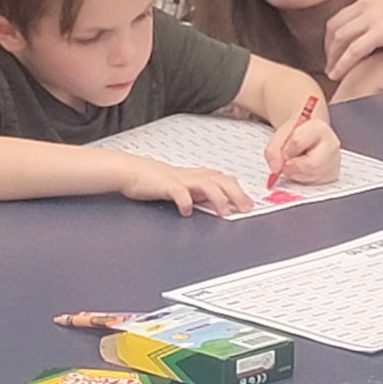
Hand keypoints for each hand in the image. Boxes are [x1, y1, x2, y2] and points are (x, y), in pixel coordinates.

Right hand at [113, 154, 252, 216]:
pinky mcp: (165, 185)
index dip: (240, 190)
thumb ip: (200, 193)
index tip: (250, 204)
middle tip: (245, 209)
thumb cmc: (156, 180)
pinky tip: (188, 211)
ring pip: (205, 184)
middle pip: (221, 179)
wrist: (131, 171)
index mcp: (197, 176)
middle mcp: (192, 176)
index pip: (224, 179)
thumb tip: (220, 203)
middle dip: (236, 193)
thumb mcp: (183, 186)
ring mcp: (179, 179)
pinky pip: (178, 192)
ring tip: (224, 212)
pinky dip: (185, 201)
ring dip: (217, 197)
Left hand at [266, 101, 340, 185]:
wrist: (306, 136)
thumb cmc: (295, 135)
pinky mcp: (333, 174)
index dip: (285, 151)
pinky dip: (303, 179)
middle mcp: (331, 143)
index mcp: (318, 127)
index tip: (282, 152)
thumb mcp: (280, 136)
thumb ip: (273, 150)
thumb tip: (276, 169)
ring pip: (314, 175)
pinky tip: (302, 171)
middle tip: (286, 165)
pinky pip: (315, 183)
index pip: (297, 142)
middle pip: (312, 164)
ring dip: (297, 174)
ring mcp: (335, 160)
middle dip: (293, 167)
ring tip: (294, 166)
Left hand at [323, 0, 382, 83]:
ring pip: (340, 39)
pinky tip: (338, 73)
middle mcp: (368, 4)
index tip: (331, 50)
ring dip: (332, 58)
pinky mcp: (381, 30)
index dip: (332, 36)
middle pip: (334, 27)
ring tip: (332, 73)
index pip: (341, 17)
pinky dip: (342, 63)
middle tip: (329, 64)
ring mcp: (373, 16)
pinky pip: (353, 50)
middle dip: (328, 48)